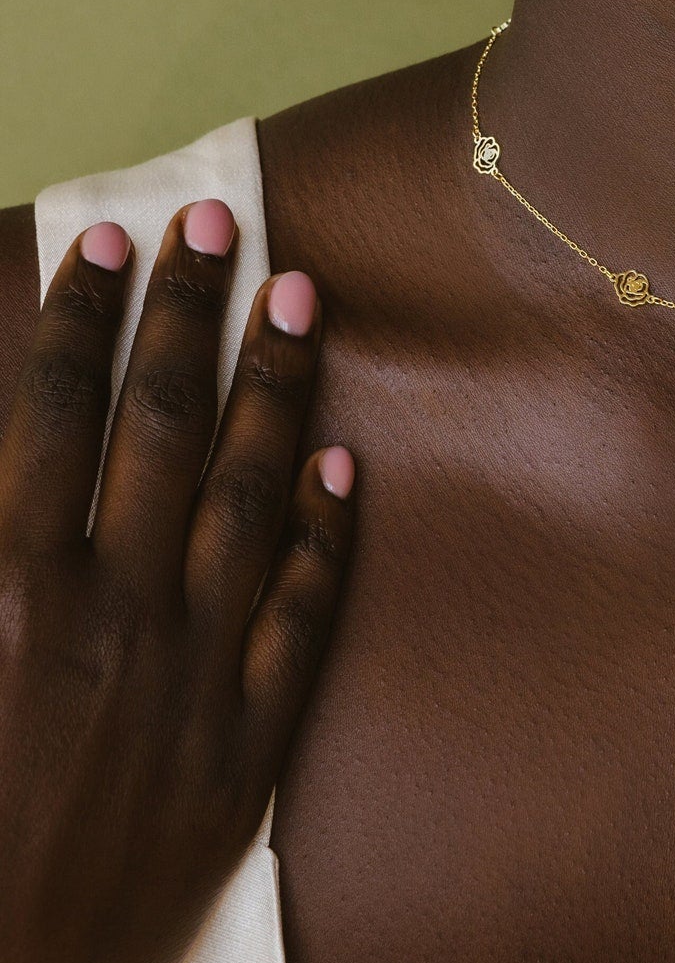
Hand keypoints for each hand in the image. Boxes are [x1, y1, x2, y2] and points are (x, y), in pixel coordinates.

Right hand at [0, 201, 355, 962]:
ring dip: (279, 386)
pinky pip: (303, 615)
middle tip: (218, 223)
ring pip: (251, 493)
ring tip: (302, 298)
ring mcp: (193, 671)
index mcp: (8, 598)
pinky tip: (352, 461)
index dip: (75, 318)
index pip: (46, 418)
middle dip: (187, 315)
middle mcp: (111, 614)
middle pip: (159, 426)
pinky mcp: (248, 739)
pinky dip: (330, 534)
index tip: (104, 236)